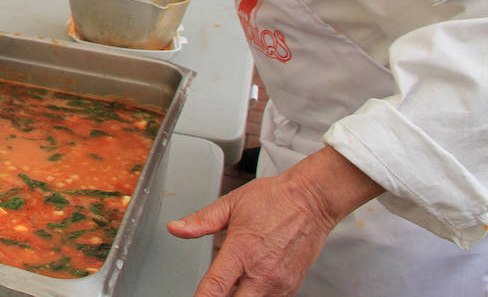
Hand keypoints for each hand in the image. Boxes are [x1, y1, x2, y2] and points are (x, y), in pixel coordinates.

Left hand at [168, 147, 381, 295]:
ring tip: (229, 287)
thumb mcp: (231, 204)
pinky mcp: (292, 287)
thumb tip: (175, 229)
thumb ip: (201, 221)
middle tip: (211, 291)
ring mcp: (279, 283)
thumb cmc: (274, 199)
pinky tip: (247, 288)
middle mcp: (261, 272)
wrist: (312, 200)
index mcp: (242, 251)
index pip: (215, 288)